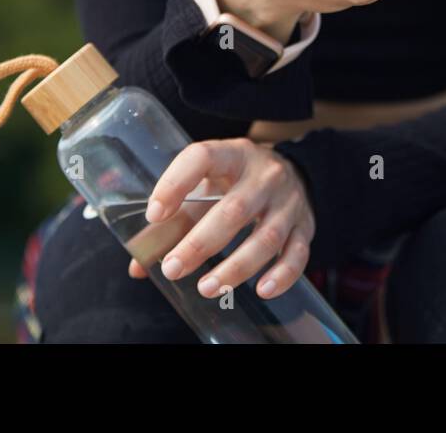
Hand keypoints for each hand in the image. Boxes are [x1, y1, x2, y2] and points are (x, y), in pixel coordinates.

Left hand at [126, 138, 314, 300]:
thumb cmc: (237, 182)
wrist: (292, 172)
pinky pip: (298, 253)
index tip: (154, 214)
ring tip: (207, 288)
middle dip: (201, 243)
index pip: (203, 157)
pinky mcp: (306, 226)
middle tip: (173, 268)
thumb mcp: (208, 186)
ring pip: (267, 236)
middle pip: (235, 209)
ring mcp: (289, 201)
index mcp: (234, 154)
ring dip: (236, 267)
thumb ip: (175, 221)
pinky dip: (282, 275)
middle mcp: (265, 175)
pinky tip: (261, 290)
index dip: (175, 183)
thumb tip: (138, 266)